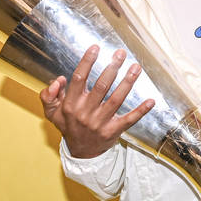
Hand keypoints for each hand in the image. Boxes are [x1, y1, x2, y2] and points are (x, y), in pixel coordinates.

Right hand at [40, 45, 154, 158]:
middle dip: (112, 67)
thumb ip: (49, 95)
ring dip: (127, 83)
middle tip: (121, 53)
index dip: (87, 62)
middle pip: (101, 86)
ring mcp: (100, 122)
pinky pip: (129, 120)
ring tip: (136, 67)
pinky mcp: (113, 131)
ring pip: (116, 99)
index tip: (95, 48)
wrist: (81, 153)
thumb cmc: (69, 126)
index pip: (79, 78)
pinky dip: (141, 111)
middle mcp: (85, 112)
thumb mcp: (52, 113)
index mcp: (71, 105)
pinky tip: (151, 101)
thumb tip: (58, 80)